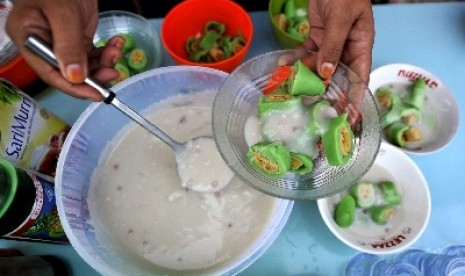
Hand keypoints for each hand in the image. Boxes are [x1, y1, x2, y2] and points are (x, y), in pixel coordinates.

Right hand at [5, 0, 122, 100]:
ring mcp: (61, 43)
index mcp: (29, 38)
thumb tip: (75, 78)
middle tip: (113, 72)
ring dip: (104, 62)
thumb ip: (68, 45)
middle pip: (69, 73)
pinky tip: (116, 43)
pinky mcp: (77, 39)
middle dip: (94, 75)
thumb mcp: (62, 13)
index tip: (96, 95)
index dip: (74, 87)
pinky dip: (107, 52)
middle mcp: (44, 45)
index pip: (50, 73)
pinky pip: (93, 54)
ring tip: (116, 51)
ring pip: (85, 66)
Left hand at [301, 0, 373, 124]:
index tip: (348, 117)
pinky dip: (295, 58)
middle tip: (310, 108)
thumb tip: (326, 73)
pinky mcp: (316, 37)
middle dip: (323, 91)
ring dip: (303, 74)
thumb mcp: (341, 18)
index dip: (354, 98)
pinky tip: (283, 63)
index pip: (360, 77)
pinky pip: (305, 52)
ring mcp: (330, 43)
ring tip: (289, 83)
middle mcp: (346, 48)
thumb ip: (333, 45)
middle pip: (336, 76)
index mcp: (361, 44)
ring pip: (317, 66)